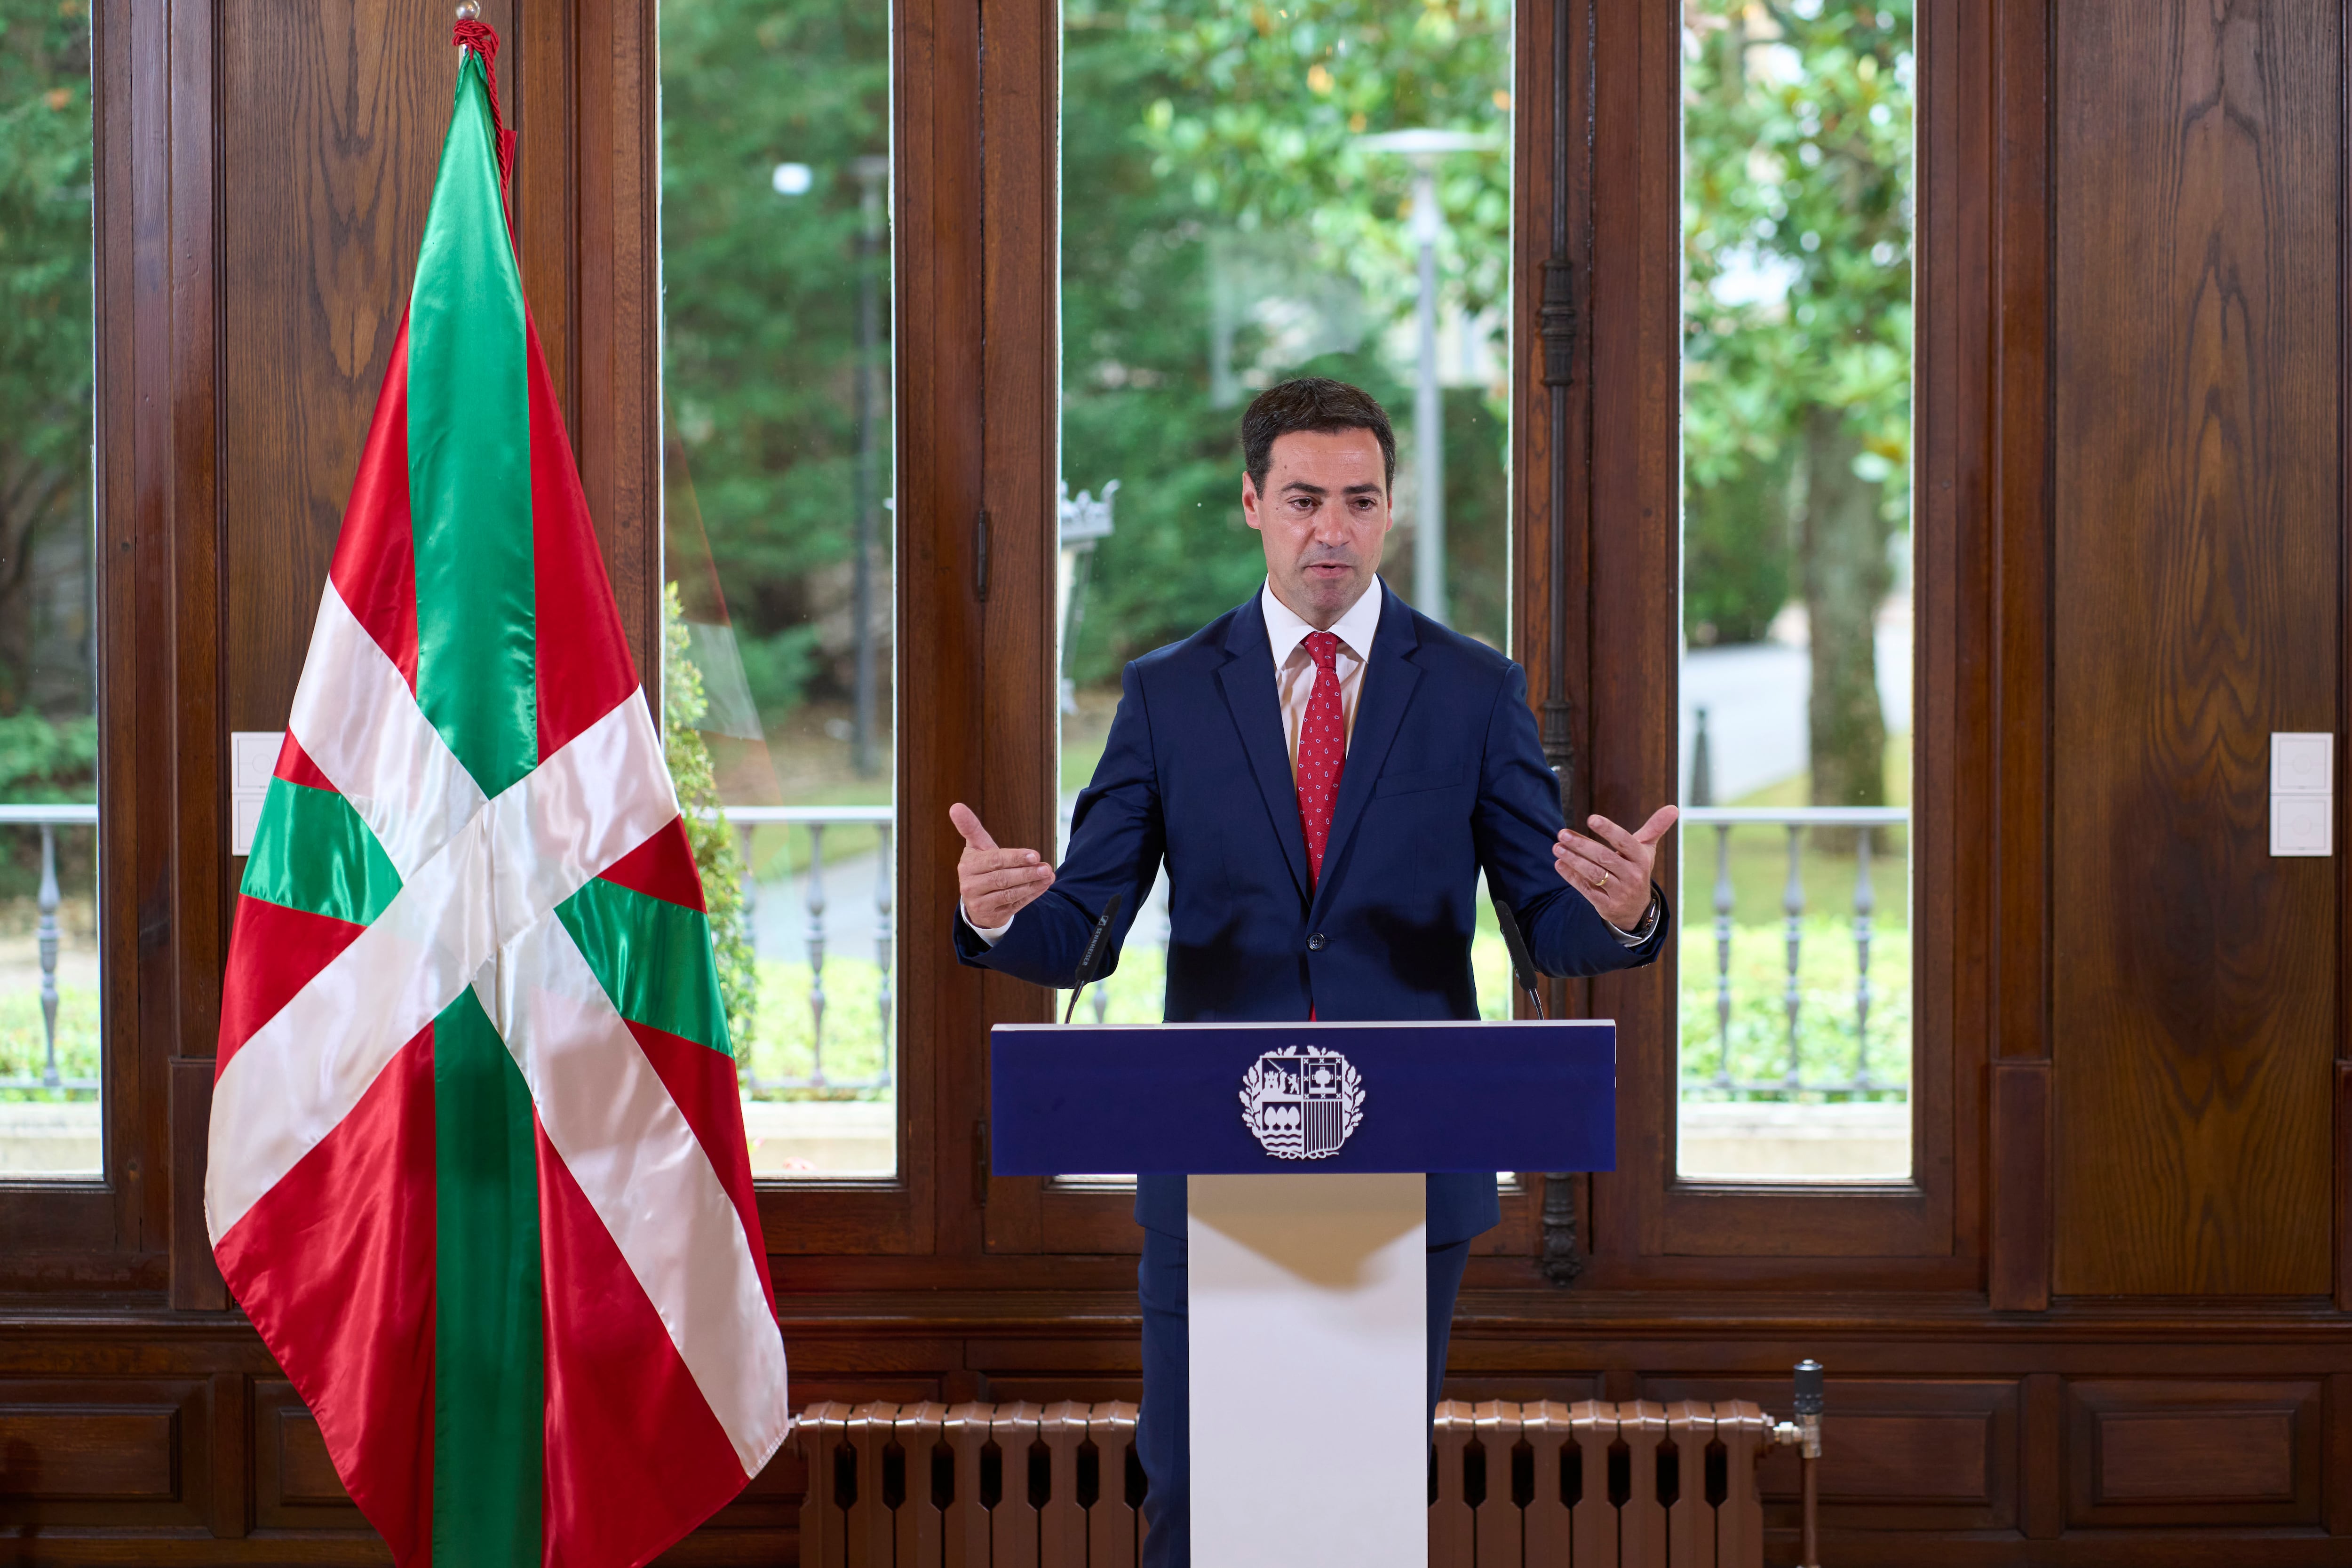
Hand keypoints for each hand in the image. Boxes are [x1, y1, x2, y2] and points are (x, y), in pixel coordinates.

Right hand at [951, 802, 1054, 928]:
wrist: (977, 899)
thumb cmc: (982, 866)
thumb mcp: (977, 846)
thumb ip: (970, 826)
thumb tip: (955, 806)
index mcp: (968, 864)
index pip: (994, 860)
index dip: (1015, 858)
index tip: (1035, 854)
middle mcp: (969, 884)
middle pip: (1002, 878)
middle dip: (1027, 872)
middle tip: (1046, 867)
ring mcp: (978, 902)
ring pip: (1009, 893)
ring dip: (1032, 884)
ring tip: (1049, 875)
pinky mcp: (990, 915)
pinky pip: (1014, 905)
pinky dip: (1031, 895)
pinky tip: (1043, 885)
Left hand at [1553, 805, 1677, 929]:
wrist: (1637, 910)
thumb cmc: (1637, 870)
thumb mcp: (1646, 850)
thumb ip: (1655, 827)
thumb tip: (1674, 807)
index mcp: (1641, 859)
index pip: (1625, 842)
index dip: (1609, 830)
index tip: (1591, 818)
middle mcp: (1633, 876)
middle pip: (1605, 858)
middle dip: (1582, 845)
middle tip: (1562, 833)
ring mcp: (1620, 893)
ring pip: (1594, 874)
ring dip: (1573, 860)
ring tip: (1557, 847)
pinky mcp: (1607, 906)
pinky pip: (1587, 890)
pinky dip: (1571, 877)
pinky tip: (1559, 864)